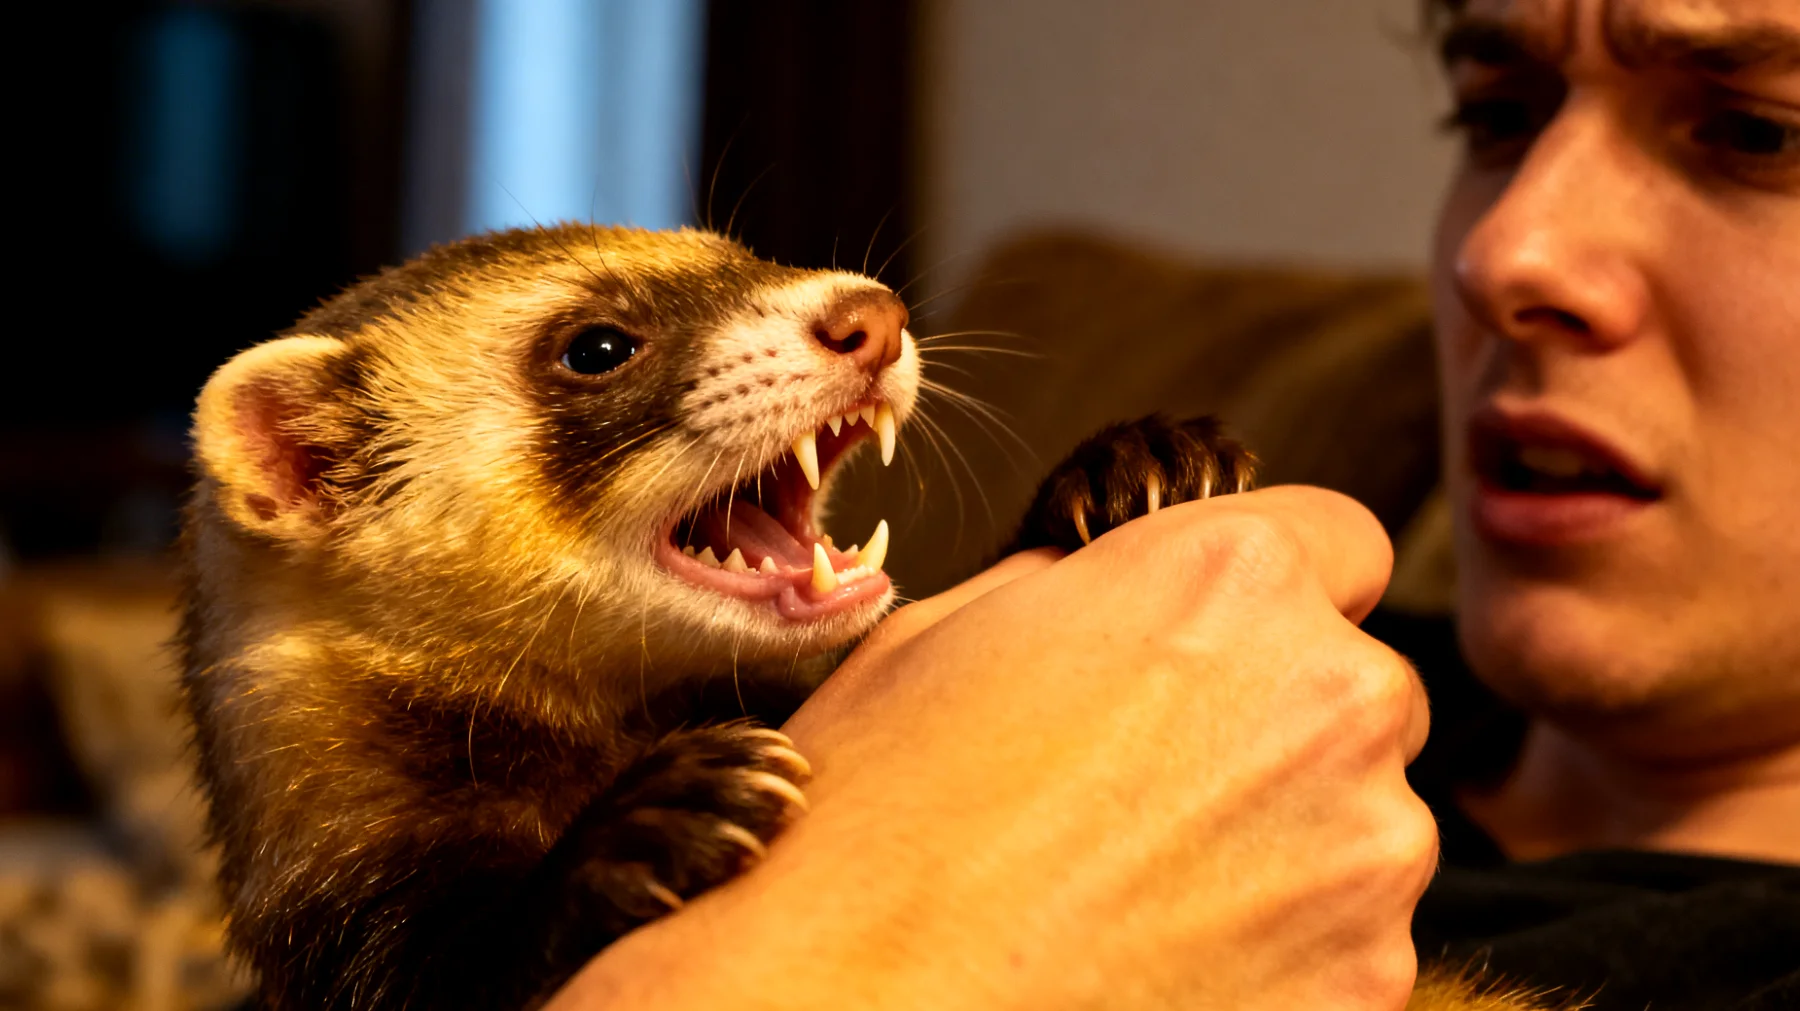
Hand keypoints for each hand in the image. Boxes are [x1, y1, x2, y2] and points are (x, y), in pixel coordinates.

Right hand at [549, 486, 1434, 1010]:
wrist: (850, 1008)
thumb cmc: (872, 832)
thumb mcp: (942, 632)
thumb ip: (1076, 587)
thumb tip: (1108, 595)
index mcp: (1228, 579)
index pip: (1338, 541)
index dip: (1273, 593)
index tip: (1232, 640)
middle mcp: (1328, 698)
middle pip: (1354, 687)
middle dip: (1275, 721)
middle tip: (1149, 780)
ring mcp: (1365, 852)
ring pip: (1364, 819)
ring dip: (1283, 840)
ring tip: (1138, 883)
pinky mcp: (1369, 981)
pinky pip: (1353, 938)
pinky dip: (1284, 946)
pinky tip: (1159, 951)